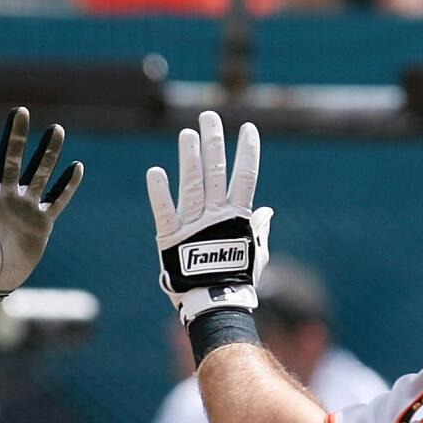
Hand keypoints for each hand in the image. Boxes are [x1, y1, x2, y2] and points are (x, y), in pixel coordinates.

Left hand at [0, 107, 83, 310]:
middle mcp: (3, 196)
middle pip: (11, 160)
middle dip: (17, 136)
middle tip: (21, 111)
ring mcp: (24, 207)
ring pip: (38, 173)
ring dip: (48, 153)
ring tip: (57, 130)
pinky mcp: (41, 222)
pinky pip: (57, 199)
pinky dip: (67, 185)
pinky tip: (76, 167)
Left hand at [146, 110, 274, 324]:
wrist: (216, 306)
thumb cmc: (238, 280)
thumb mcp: (255, 253)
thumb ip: (259, 228)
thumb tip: (268, 210)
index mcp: (237, 218)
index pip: (245, 177)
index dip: (247, 152)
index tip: (248, 128)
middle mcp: (216, 216)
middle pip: (216, 172)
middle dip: (214, 142)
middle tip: (209, 116)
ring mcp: (193, 226)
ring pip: (192, 184)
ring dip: (190, 157)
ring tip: (187, 134)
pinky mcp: (171, 239)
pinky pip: (164, 212)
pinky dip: (159, 192)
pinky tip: (155, 171)